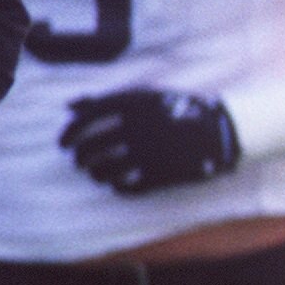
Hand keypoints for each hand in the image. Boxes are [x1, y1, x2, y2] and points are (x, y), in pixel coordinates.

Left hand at [60, 89, 239, 194]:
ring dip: (95, 174)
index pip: (85, 120)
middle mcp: (137, 128)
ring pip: (104, 171)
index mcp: (132, 105)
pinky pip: (126, 187)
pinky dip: (117, 187)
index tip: (62, 144)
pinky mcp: (160, 175)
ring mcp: (149, 153)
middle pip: (90, 148)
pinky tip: (118, 184)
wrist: (222, 131)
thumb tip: (69, 106)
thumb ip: (106, 100)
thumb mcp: (145, 97)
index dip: (68, 134)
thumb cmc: (178, 111)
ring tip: (96, 173)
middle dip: (79, 157)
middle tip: (80, 161)